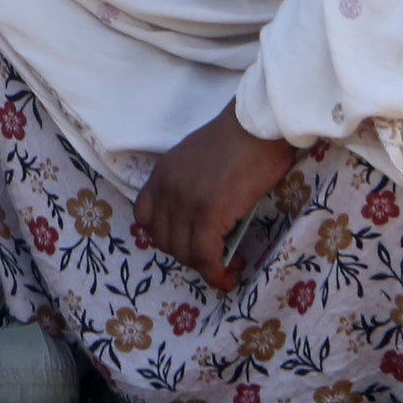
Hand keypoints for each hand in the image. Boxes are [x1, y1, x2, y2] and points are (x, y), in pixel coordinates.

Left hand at [130, 104, 304, 293]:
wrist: (258, 125)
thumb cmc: (238, 139)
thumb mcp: (196, 158)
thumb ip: (187, 183)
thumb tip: (199, 215)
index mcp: (162, 174)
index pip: (144, 217)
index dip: (164, 236)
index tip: (186, 241)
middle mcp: (167, 189)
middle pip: (164, 240)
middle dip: (188, 255)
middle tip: (214, 255)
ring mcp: (185, 201)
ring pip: (184, 253)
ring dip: (205, 266)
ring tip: (227, 264)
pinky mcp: (209, 212)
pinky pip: (206, 256)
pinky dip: (217, 273)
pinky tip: (229, 276)